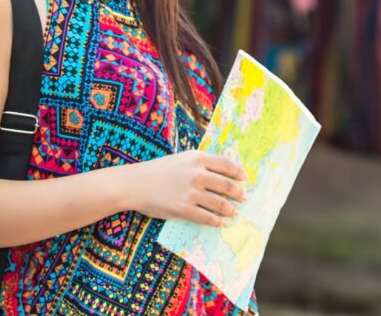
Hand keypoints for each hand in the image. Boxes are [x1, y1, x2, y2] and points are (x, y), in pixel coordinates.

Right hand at [127, 151, 247, 226]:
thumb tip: (220, 174)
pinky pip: (207, 217)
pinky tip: (221, 222)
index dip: (238, 172)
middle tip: (243, 197)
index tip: (245, 178)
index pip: (226, 164)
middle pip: (227, 185)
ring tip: (234, 212)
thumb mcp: (180, 160)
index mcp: (197, 158)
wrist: (135, 184)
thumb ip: (199, 164)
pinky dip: (217, 221)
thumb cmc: (157, 171)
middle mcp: (197, 174)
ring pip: (220, 203)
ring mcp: (191, 192)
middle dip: (238, 193)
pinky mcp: (184, 209)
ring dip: (230, 209)